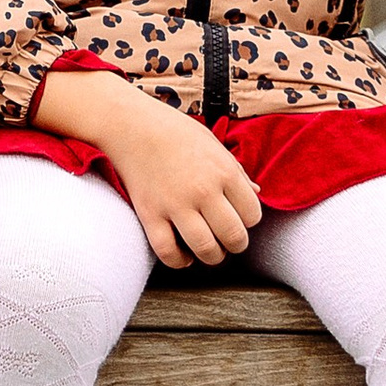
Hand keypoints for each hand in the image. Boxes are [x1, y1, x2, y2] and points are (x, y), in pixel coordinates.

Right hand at [34, 68, 261, 267]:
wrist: (130, 124)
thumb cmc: (174, 130)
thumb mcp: (213, 144)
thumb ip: (236, 171)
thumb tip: (255, 193)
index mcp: (223, 171)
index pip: (253, 214)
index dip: (248, 220)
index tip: (238, 216)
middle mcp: (203, 190)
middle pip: (234, 236)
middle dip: (236, 244)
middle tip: (228, 239)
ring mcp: (175, 204)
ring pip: (206, 249)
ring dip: (213, 256)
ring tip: (209, 250)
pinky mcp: (149, 214)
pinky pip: (168, 252)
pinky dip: (179, 261)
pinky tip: (183, 255)